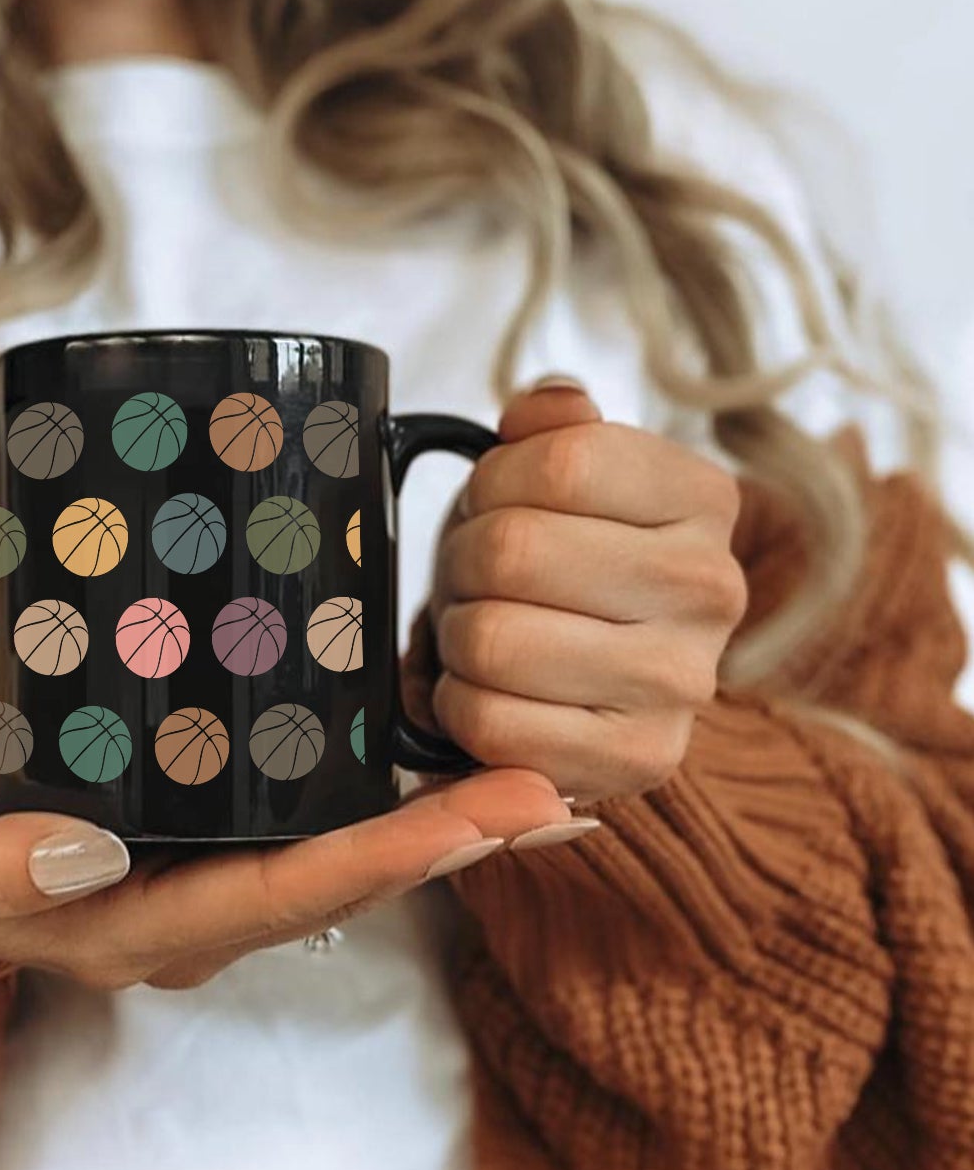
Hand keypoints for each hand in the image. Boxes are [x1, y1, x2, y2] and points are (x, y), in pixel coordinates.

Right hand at [0, 730, 573, 990]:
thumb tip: (89, 857)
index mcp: (137, 928)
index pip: (282, 897)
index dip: (386, 860)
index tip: (481, 820)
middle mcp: (191, 911)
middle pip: (343, 882)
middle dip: (450, 842)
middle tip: (556, 796)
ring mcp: (200, 870)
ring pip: (341, 850)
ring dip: (440, 819)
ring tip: (542, 781)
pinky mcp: (199, 821)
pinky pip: (308, 812)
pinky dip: (383, 787)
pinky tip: (441, 747)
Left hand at [429, 379, 747, 804]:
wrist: (576, 680)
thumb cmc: (554, 563)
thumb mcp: (554, 474)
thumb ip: (551, 426)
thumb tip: (543, 408)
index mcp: (703, 497)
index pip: (563, 462)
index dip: (493, 483)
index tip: (496, 504)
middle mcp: (714, 588)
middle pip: (512, 551)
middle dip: (462, 562)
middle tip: (475, 578)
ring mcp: (684, 683)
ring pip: (492, 640)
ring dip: (457, 635)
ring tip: (485, 631)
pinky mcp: (639, 761)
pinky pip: (488, 720)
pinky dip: (458, 703)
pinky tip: (490, 690)